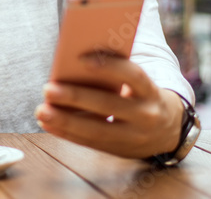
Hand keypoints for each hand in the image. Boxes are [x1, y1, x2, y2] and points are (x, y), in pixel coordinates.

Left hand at [35, 54, 183, 158]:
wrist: (169, 128)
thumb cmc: (141, 94)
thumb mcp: (138, 82)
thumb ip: (116, 72)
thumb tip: (74, 61)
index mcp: (150, 91)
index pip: (133, 75)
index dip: (109, 67)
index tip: (81, 59)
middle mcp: (146, 115)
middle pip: (108, 105)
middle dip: (76, 98)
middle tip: (48, 89)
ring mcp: (134, 136)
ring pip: (97, 130)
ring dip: (65, 121)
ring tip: (41, 110)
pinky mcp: (120, 150)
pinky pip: (90, 143)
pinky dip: (67, 133)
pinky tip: (48, 123)